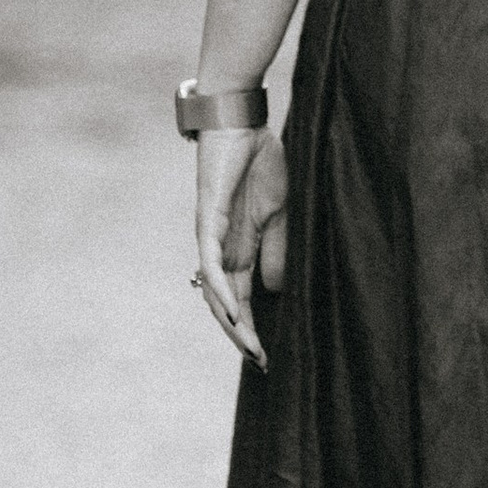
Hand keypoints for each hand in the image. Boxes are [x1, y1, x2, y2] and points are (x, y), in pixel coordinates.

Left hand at [194, 128, 287, 366]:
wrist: (243, 123)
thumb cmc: (260, 162)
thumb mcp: (279, 212)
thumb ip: (275, 248)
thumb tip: (272, 289)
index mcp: (240, 248)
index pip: (243, 298)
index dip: (253, 328)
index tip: (270, 356)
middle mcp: (221, 250)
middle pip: (225, 305)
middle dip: (243, 337)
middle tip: (263, 363)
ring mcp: (212, 238)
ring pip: (214, 293)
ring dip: (232, 323)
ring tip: (251, 348)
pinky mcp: (208, 222)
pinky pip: (211, 265)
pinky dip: (220, 291)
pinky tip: (235, 313)